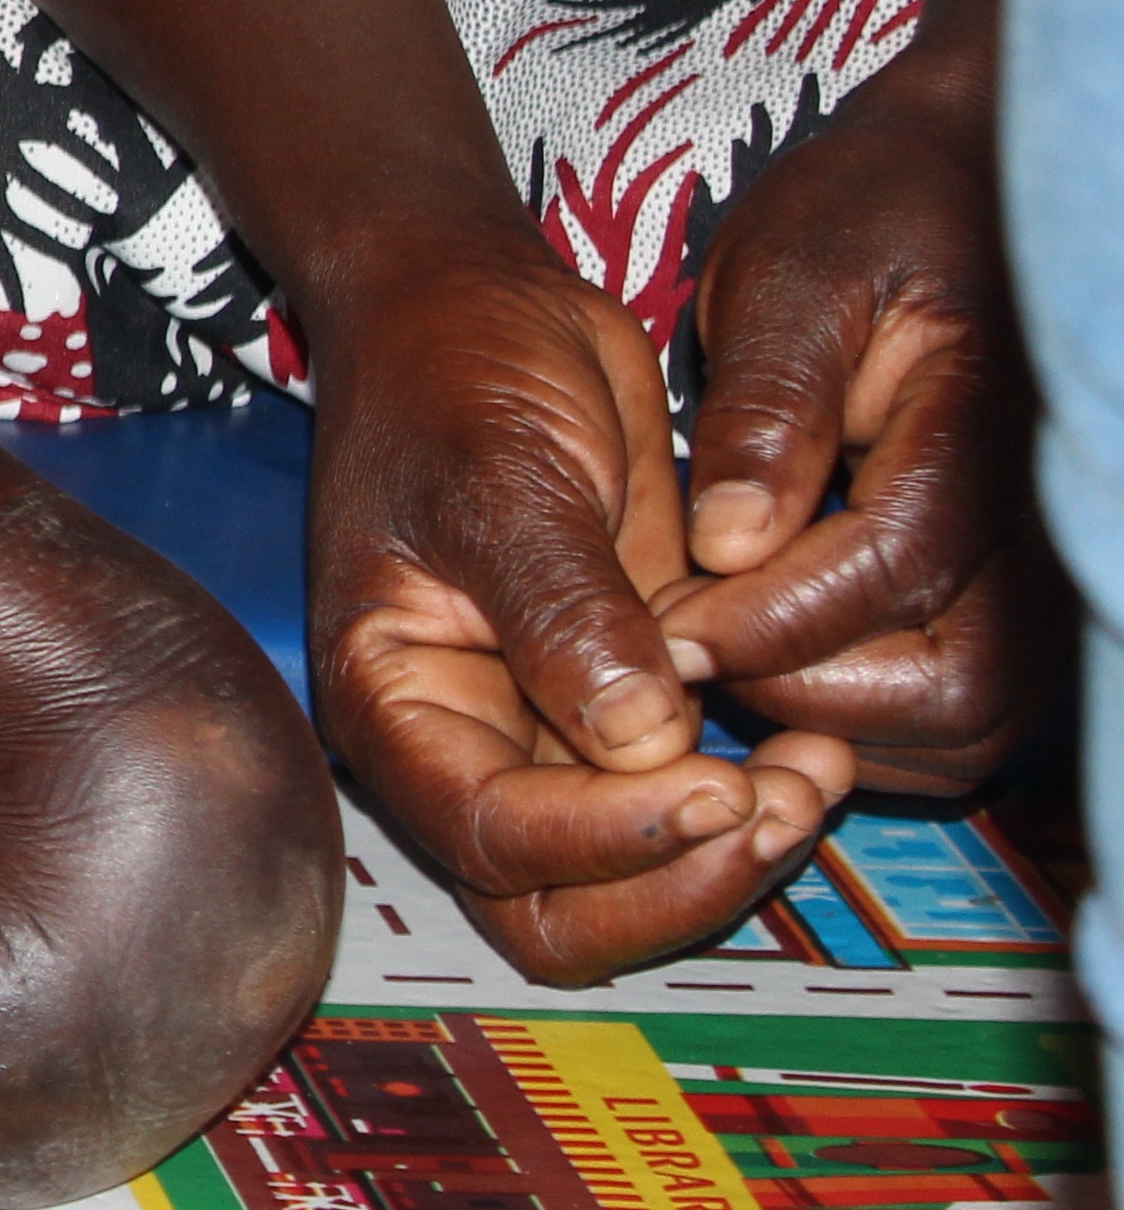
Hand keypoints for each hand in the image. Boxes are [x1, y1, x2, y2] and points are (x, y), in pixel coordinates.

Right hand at [309, 249, 843, 980]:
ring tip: (815, 768)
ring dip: (727, 850)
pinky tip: (813, 737)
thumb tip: (641, 741)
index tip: (716, 782)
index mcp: (394, 701)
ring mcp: (543, 728)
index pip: (493, 835)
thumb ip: (562, 612)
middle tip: (774, 801)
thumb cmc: (449, 372)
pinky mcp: (620, 701)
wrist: (475, 305)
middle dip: (674, 879)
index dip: (608, 837)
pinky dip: (754, 796)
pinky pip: (684, 798)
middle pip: (556, 904)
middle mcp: (461, 740)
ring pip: (630, 872)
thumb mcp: (498, 477)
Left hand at [662, 52, 1058, 792]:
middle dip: (808, 687)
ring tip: (720, 649)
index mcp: (985, 427)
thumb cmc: (869, 217)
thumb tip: (725, 542)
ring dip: (839, 714)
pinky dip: (873, 711)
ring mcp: (1046, 566)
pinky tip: (774, 655)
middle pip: (956, 685)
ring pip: (969, 717)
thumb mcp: (792, 276)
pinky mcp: (1023, 591)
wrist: (957, 189)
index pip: (894, 570)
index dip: (771, 618)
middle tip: (685, 646)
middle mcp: (1042, 519)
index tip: (666, 625)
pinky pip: (969, 704)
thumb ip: (768, 407)